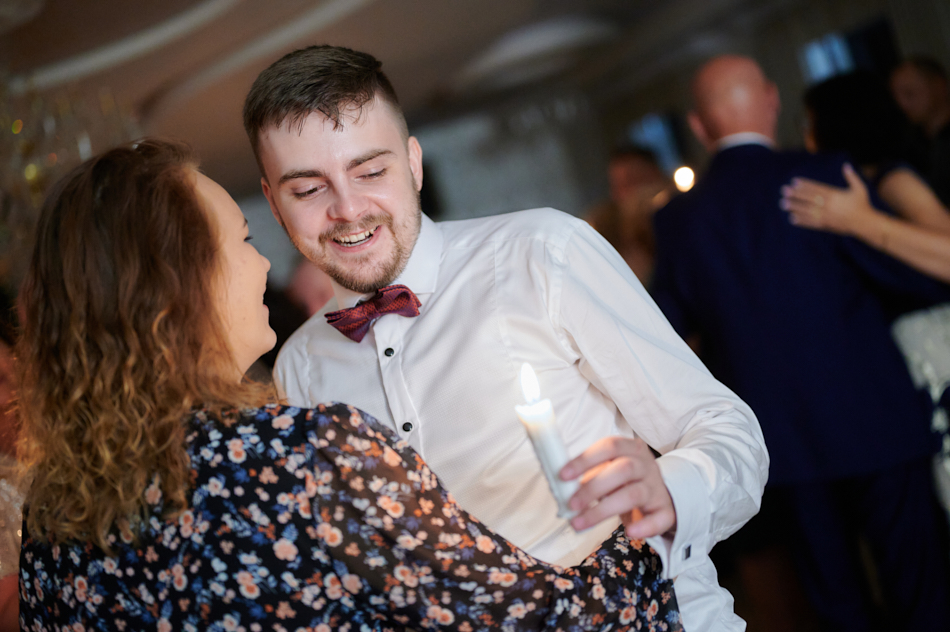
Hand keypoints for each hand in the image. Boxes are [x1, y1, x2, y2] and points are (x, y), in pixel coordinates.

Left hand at [560, 436, 675, 539]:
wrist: (661, 496)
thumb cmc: (626, 482)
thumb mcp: (610, 471)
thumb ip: (590, 475)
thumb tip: (563, 489)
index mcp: (630, 449)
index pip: (609, 446)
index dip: (585, 459)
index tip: (563, 475)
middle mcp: (646, 465)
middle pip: (623, 469)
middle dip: (593, 487)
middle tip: (571, 504)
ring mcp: (657, 488)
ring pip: (634, 494)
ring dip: (603, 510)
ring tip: (580, 523)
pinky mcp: (666, 510)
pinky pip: (659, 518)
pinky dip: (645, 526)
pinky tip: (629, 531)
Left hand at [779, 163, 875, 234]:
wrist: (865, 224)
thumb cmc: (863, 205)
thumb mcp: (859, 189)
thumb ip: (851, 177)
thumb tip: (846, 165)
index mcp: (835, 195)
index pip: (816, 188)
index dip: (805, 185)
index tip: (794, 182)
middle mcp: (828, 205)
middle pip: (809, 198)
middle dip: (796, 194)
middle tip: (784, 191)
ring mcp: (826, 216)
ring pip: (807, 210)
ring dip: (794, 207)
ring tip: (783, 204)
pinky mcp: (826, 225)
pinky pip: (811, 223)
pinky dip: (801, 221)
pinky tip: (791, 218)